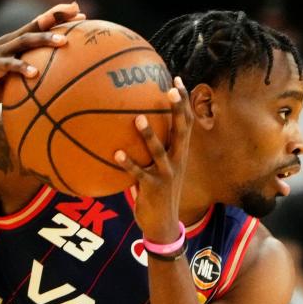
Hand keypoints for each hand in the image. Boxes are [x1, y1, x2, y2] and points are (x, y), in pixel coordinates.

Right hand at [0, 2, 84, 112]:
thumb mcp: (14, 78)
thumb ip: (33, 76)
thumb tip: (59, 87)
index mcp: (15, 42)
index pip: (39, 25)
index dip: (57, 16)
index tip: (79, 12)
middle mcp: (9, 42)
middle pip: (35, 26)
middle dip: (57, 19)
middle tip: (78, 16)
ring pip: (25, 41)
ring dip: (45, 39)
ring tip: (64, 41)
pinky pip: (9, 65)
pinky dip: (22, 68)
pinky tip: (35, 73)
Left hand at [114, 77, 194, 243]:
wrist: (163, 224)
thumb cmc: (158, 191)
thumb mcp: (160, 167)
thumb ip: (152, 147)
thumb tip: (134, 124)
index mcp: (180, 153)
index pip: (186, 123)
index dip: (184, 102)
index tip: (177, 80)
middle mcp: (177, 161)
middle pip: (181, 131)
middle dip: (178, 110)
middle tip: (170, 89)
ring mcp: (166, 175)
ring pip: (159, 151)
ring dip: (149, 135)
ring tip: (139, 118)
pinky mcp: (153, 189)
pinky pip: (139, 174)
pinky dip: (128, 164)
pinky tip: (116, 154)